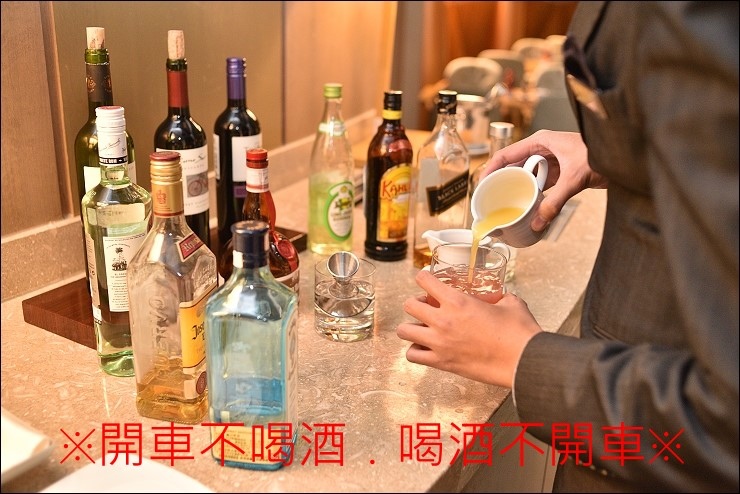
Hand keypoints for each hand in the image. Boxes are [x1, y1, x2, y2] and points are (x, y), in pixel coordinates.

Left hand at [396, 270, 541, 387]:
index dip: (424, 278)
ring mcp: (439, 343)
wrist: (524, 362)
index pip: (424, 281)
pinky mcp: (442, 363)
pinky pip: (412, 355)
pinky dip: (416, 351)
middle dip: (416, 303)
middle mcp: (443, 321)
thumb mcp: (509, 303)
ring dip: (411, 327)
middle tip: (427, 307)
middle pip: (409, 305)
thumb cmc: (519, 332)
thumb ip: (498, 297)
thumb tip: (499, 297)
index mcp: (458, 301)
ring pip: (404, 331)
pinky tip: (426, 348)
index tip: (426, 280)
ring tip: (423, 328)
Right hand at [478, 130, 607, 230]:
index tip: (481, 185)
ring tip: (505, 204)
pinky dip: (533, 194)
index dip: (491, 169)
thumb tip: (538, 223)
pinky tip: (528, 205)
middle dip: (502, 182)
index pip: (506, 154)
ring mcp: (551, 161)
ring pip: (526, 176)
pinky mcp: (559, 171)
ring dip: (517, 189)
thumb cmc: (601, 154)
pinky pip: (540, 183)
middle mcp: (542, 149)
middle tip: (491, 199)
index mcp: (540, 141)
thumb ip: (555, 202)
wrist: (625, 157)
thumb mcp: (574, 179)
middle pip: (513, 166)